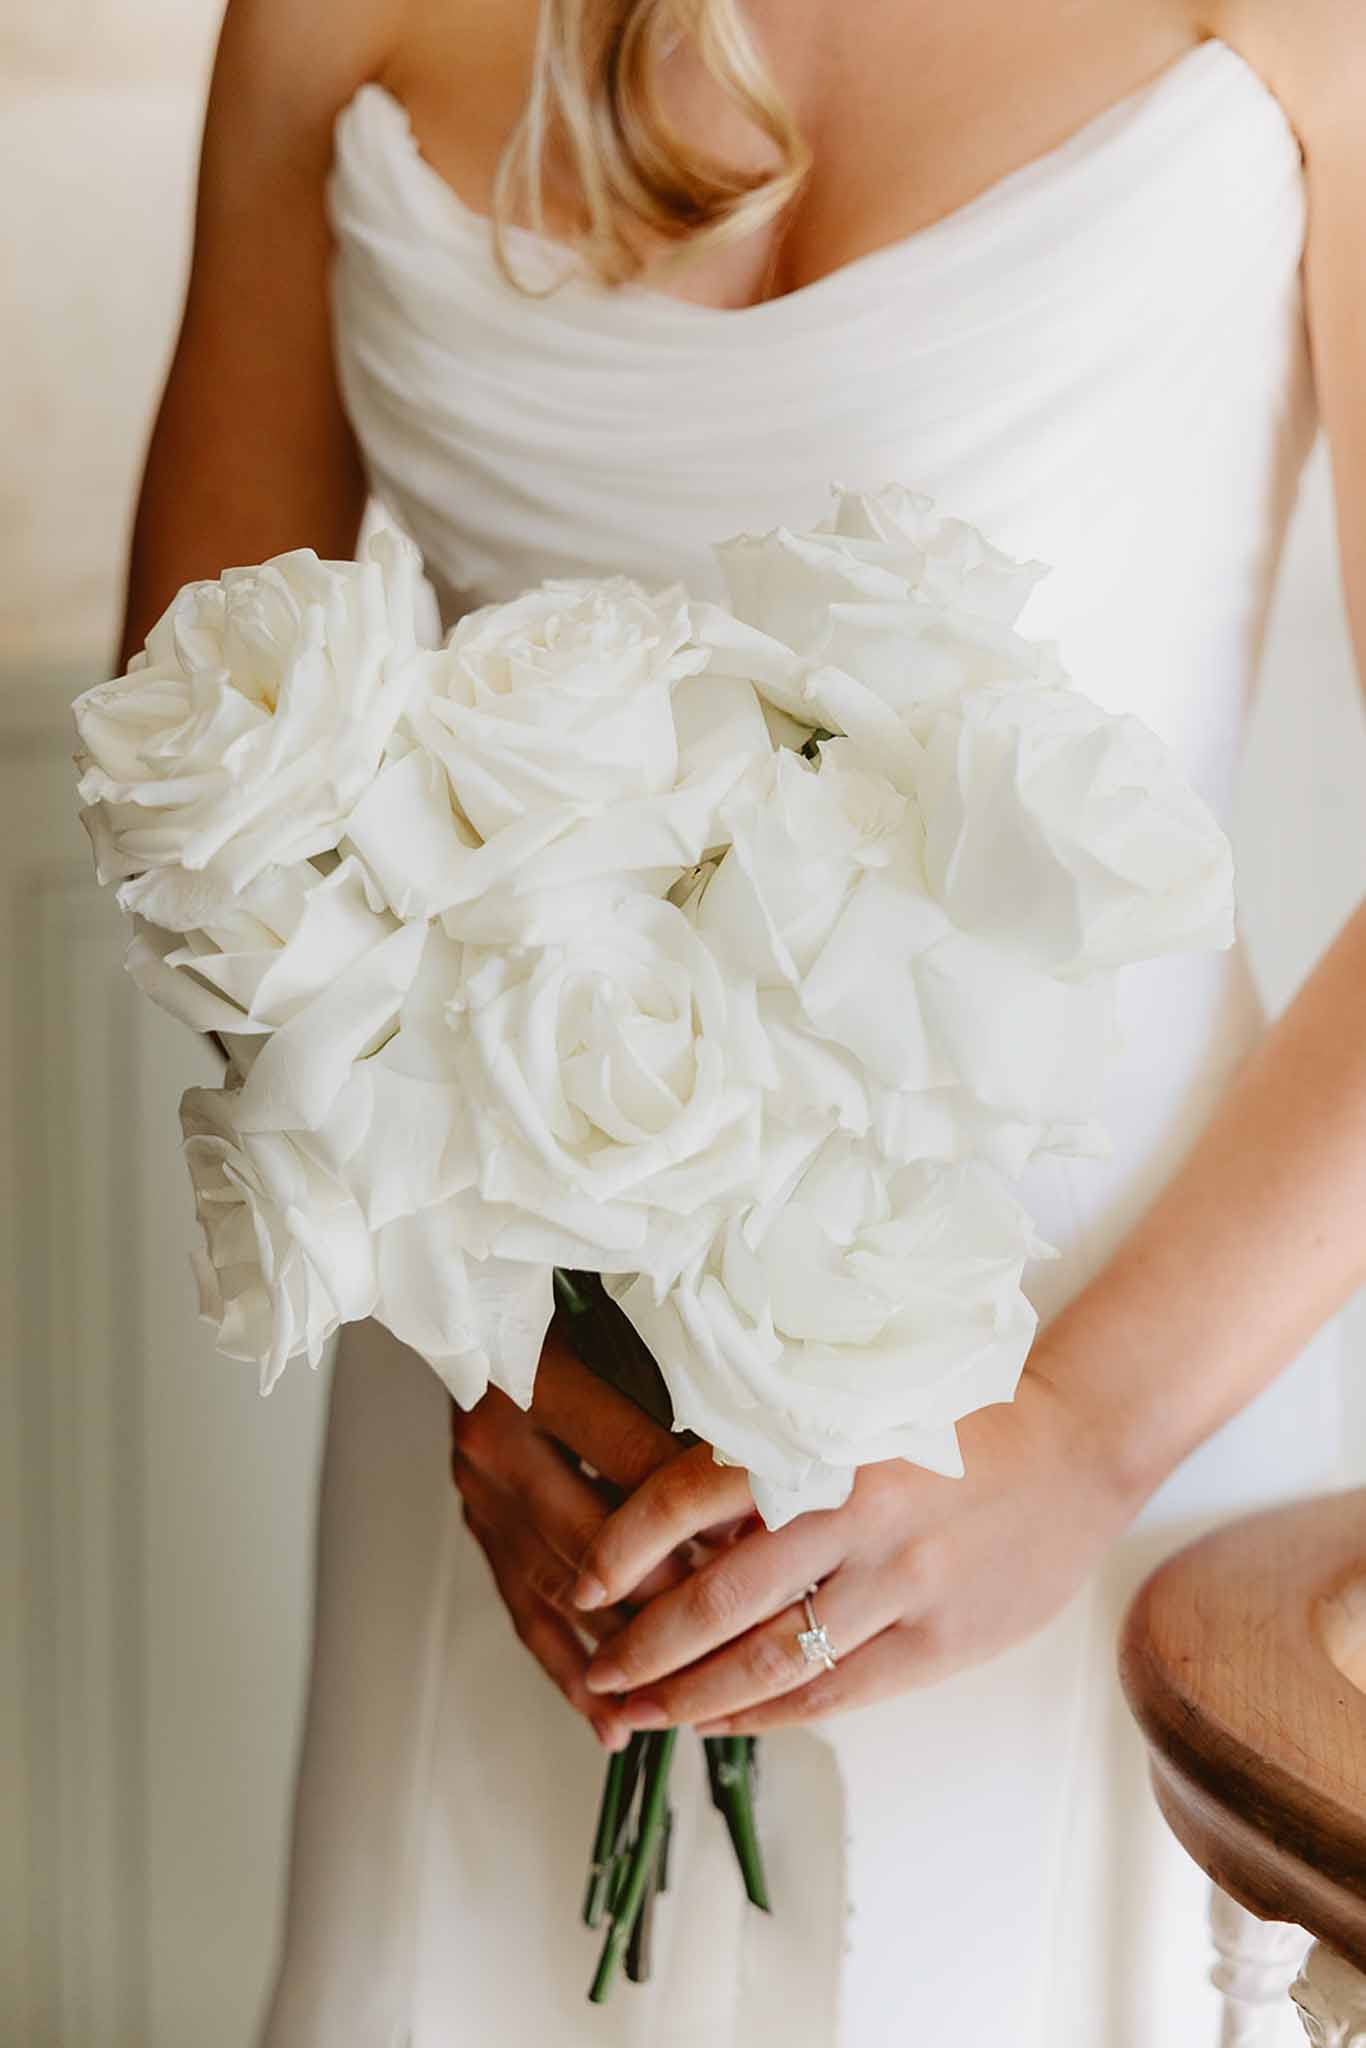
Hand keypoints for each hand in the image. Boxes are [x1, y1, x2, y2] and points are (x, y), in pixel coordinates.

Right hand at [450, 1319, 754, 1747]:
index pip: (633, 1459)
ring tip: (692, 1692)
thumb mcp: (617, 1324)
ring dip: (629, 1646)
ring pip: (560, 1592)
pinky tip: (613, 1724)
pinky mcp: (477, 1532)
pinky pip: (525, 1616)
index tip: (767, 1535)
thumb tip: (766, 1465)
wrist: (457, 1292)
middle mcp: (496, 1445)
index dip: (702, 1503)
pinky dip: (570, 1675)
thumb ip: (676, 1387)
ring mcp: (478, 1497)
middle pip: (594, 1540)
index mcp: (534, 1381)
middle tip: (742, 1622)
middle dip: (673, 1588)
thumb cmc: (560, 1298)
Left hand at [569, 1354, 1142, 1734]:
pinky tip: (720, 1720)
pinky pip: (832, 1692)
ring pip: (770, 1661)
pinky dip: (765, 1714)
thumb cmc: (954, 1415)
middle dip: (644, 1645)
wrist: (1078, 1449)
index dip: (625, 1547)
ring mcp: (903, 1585)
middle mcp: (858, 1512)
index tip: (581, 1583)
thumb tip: (671, 1515)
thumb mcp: (859, 1401)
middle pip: (720, 1600)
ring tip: (639, 1710)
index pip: (692, 1495)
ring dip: (692, 1695)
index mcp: (825, 1437)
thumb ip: (777, 1450)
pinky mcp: (940, 1642)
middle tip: (593, 1668)